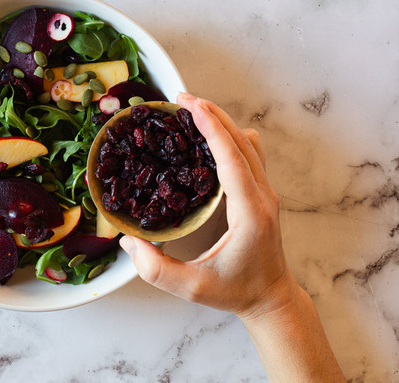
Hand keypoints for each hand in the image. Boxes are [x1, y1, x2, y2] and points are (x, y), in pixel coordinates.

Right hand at [120, 92, 294, 317]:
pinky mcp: (262, 194)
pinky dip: (229, 138)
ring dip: (223, 123)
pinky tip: (207, 138)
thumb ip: (155, 269)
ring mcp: (266, 193)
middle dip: (212, 115)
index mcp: (250, 213)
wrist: (271, 299)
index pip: (232, 158)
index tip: (191, 105)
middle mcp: (263, 197)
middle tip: (181, 99)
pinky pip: (248, 154)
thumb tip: (127, 241)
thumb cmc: (235, 293)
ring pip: (248, 144)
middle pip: (242, 141)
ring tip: (192, 112)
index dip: (212, 128)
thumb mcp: (192, 288)